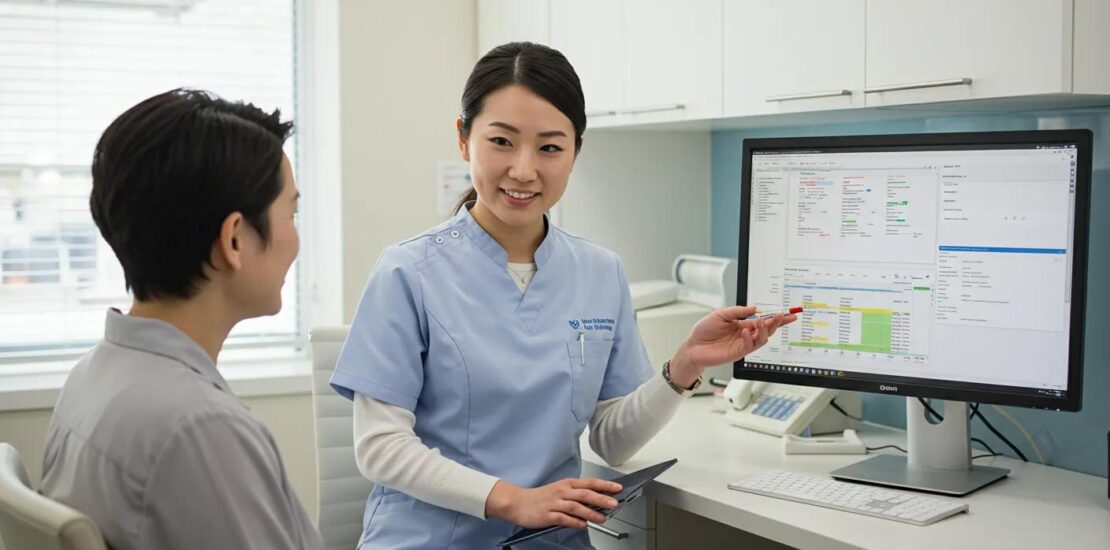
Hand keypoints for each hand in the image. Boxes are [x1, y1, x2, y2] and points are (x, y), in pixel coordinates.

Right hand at [485, 477, 621, 529]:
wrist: (518, 502)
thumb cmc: (540, 497)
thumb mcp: (560, 491)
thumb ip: (577, 495)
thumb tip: (597, 500)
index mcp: (566, 484)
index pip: (589, 483)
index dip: (604, 485)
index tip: (617, 488)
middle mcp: (562, 492)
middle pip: (585, 494)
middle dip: (601, 498)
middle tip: (614, 503)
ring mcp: (554, 503)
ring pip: (576, 506)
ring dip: (590, 512)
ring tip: (602, 518)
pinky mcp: (547, 515)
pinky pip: (563, 518)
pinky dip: (574, 522)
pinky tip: (582, 525)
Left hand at [668, 306, 796, 387]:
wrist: (693, 346)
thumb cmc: (704, 330)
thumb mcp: (721, 314)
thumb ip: (738, 311)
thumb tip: (754, 308)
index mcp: (743, 324)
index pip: (764, 320)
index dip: (776, 318)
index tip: (788, 314)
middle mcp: (745, 334)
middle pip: (767, 329)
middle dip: (776, 323)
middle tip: (782, 316)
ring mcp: (743, 344)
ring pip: (761, 339)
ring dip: (765, 330)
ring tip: (764, 322)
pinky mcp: (738, 353)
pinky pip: (749, 346)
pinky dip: (749, 338)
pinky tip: (745, 331)